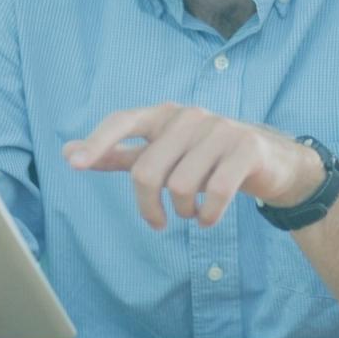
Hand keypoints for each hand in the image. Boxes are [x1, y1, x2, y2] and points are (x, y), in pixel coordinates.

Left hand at [62, 103, 324, 229]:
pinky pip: (215, 193)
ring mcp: (221, 130)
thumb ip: (119, 154)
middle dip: (149, 206)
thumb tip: (69, 153)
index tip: (75, 164)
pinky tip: (208, 218)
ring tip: (192, 212)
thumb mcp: (162, 155)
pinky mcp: (246, 148)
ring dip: (183, 211)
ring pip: (181, 186)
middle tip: (159, 221)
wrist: (269, 161)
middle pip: (149, 170)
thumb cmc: (206, 159)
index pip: (124, 120)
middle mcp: (190, 116)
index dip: (99, 142)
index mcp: (164, 115)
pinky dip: (207, 215)